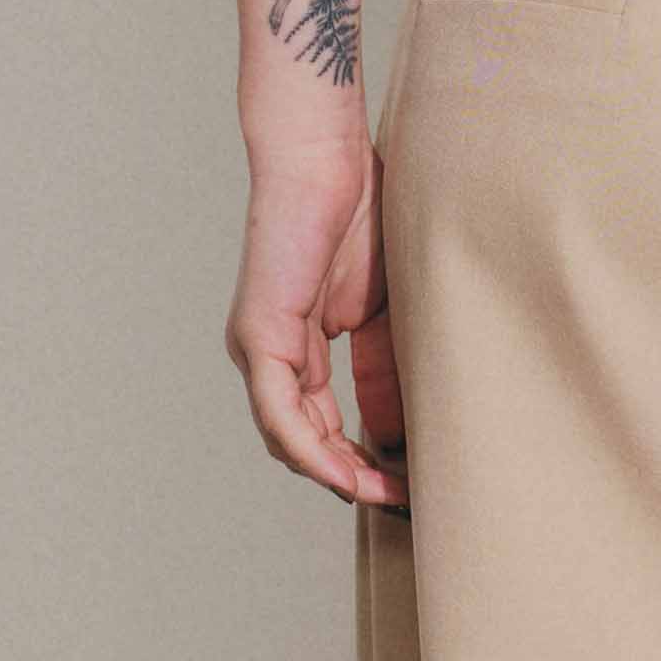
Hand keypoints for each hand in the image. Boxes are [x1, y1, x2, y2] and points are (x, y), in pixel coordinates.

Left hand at [228, 107, 408, 509]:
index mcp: (294, 348)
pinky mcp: (259, 334)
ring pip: (287, 438)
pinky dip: (314, 448)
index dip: (358, 463)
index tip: (403, 485)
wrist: (326, 159)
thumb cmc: (358, 218)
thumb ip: (382, 369)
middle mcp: (267, 355)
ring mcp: (257, 348)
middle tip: (399, 501)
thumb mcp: (381, 311)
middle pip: (302, 442)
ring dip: (334, 474)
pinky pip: (282, 412)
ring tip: (382, 494)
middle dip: (350, 478)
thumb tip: (396, 433)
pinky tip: (347, 472)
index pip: (319, 426)